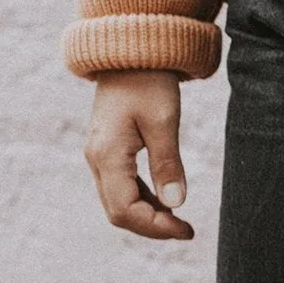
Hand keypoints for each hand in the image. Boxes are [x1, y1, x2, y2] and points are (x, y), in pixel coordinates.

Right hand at [84, 70, 193, 240]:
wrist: (130, 51)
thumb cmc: (149, 81)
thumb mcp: (164, 121)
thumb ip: (168, 163)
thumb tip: (176, 203)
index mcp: (107, 155)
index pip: (125, 210)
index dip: (155, 227)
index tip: (186, 230)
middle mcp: (97, 159)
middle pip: (118, 211)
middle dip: (151, 226)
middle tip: (186, 230)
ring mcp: (100, 155)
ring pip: (118, 201)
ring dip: (148, 214)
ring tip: (180, 220)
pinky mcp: (108, 150)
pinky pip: (121, 186)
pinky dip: (143, 199)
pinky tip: (166, 200)